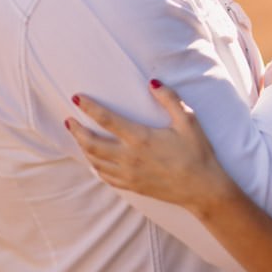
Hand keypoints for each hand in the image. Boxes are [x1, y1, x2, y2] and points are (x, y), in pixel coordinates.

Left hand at [65, 81, 232, 215]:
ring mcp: (128, 174)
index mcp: (140, 138)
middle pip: (91, 143)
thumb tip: (152, 82)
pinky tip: (95, 161)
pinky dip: (95, 166)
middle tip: (69, 120)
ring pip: (95, 161)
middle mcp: (129, 157)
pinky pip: (105, 176)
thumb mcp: (188, 121)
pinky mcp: (132, 186)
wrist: (202, 188)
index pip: (106, 119)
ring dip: (83, 148)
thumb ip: (169, 99)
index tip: (77, 98)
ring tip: (79, 137)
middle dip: (76, 131)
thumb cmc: (197, 153)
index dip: (89, 107)